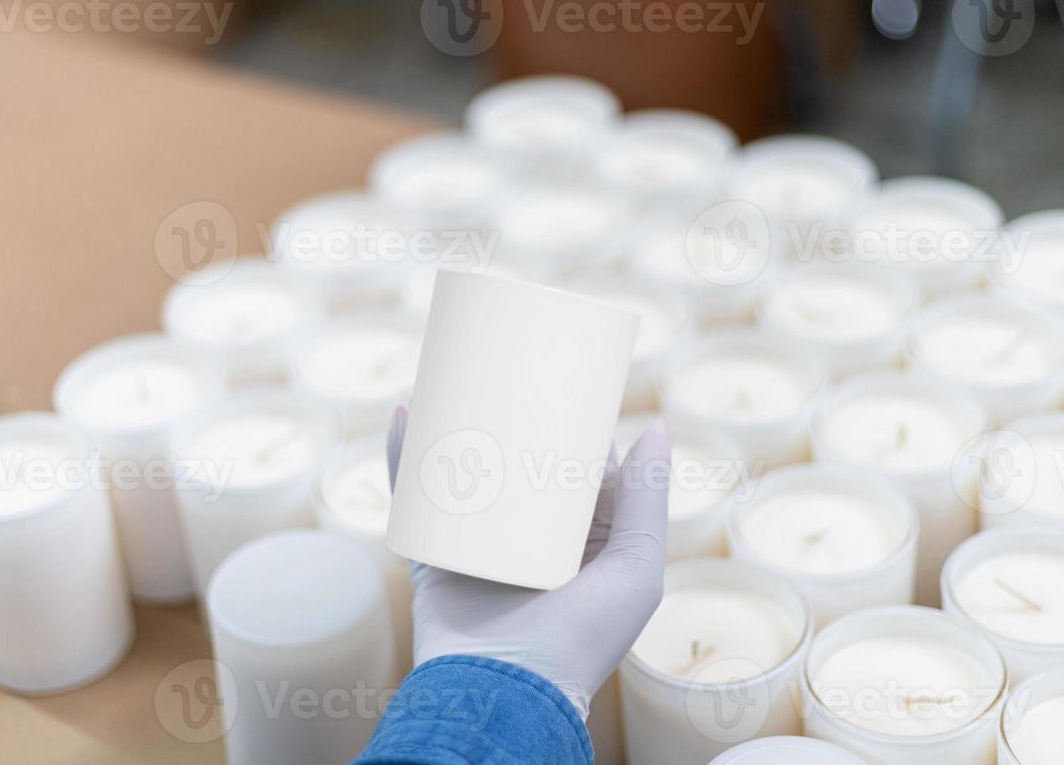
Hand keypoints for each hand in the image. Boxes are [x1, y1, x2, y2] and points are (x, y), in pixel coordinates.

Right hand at [385, 407, 669, 717]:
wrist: (503, 692)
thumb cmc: (581, 639)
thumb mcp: (636, 569)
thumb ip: (649, 500)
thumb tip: (659, 427)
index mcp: (583, 544)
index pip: (580, 472)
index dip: (574, 429)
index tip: (565, 384)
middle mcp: (532, 544)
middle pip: (519, 466)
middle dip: (510, 420)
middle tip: (503, 370)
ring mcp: (481, 548)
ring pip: (466, 473)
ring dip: (454, 429)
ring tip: (449, 381)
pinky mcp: (436, 555)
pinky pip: (416, 499)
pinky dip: (405, 458)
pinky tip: (405, 416)